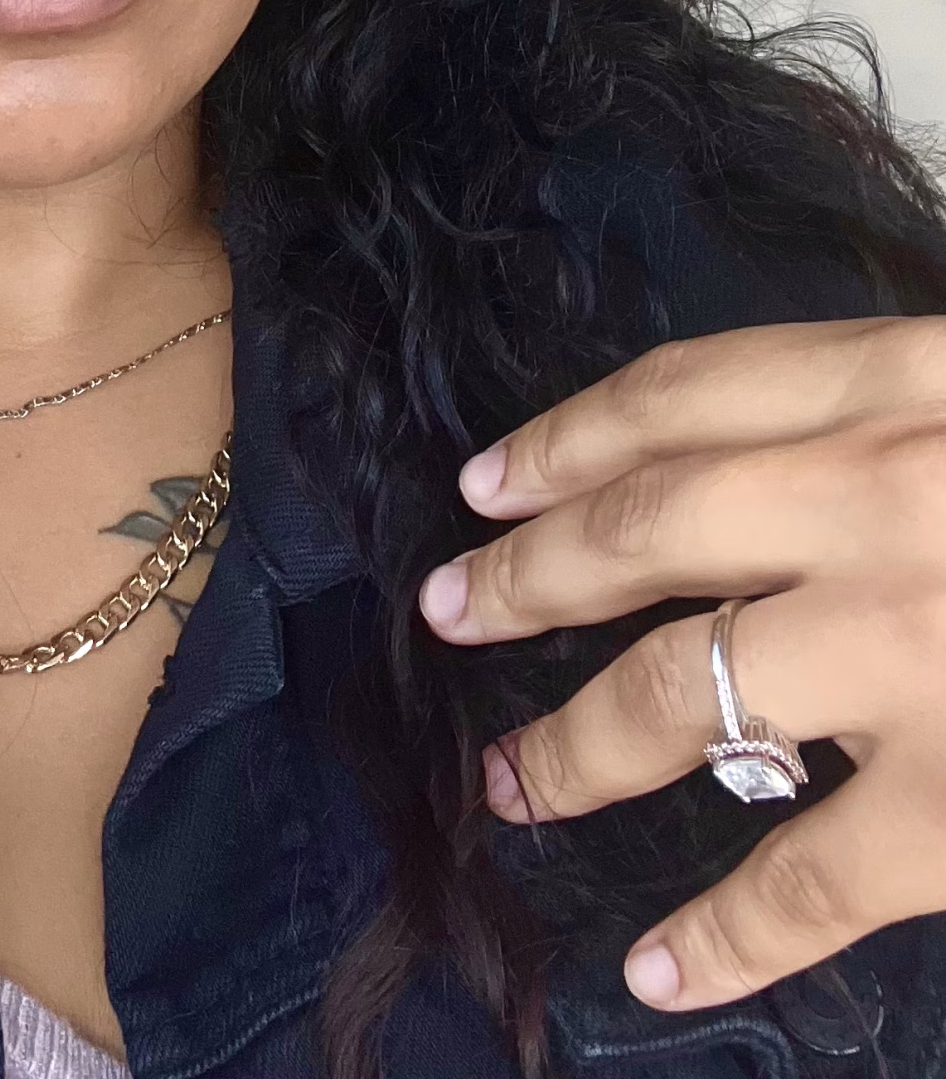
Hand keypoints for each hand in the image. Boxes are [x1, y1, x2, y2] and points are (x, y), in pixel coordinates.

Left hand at [417, 318, 945, 1013]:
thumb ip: (902, 415)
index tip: (491, 479)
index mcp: (915, 381)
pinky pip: (812, 879)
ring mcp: (921, 652)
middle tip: (448, 609)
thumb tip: (768, 469)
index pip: (687, 394)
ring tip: (511, 779)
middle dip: (528, 579)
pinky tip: (656, 965)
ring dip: (576, 745)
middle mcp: (889, 498)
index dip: (569, 439)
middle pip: (647, 530)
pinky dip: (724, 932)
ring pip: (686, 697)